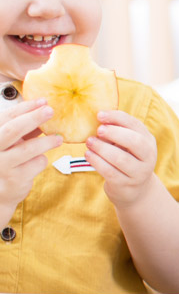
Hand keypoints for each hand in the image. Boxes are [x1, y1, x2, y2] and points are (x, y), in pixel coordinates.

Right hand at [0, 99, 61, 215]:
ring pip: (28, 149)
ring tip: (59, 138)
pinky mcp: (15, 178)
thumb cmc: (8, 160)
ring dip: (47, 141)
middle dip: (33, 118)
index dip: (25, 108)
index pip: (6, 117)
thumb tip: (44, 108)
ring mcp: (2, 165)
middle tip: (50, 110)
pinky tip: (39, 161)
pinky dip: (42, 159)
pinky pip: (37, 163)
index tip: (43, 101)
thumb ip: (25, 129)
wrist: (1, 192)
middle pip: (13, 130)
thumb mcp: (12, 142)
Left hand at [86, 110, 161, 206]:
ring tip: (89, 142)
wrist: (135, 189)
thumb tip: (99, 118)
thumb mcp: (128, 144)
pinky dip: (97, 162)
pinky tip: (88, 155)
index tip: (99, 115)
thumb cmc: (127, 159)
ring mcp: (138, 172)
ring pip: (120, 158)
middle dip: (114, 133)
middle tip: (98, 130)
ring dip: (102, 148)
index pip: (136, 125)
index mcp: (148, 141)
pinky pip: (110, 172)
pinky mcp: (126, 184)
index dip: (117, 118)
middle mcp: (148, 156)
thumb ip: (119, 132)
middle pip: (135, 141)